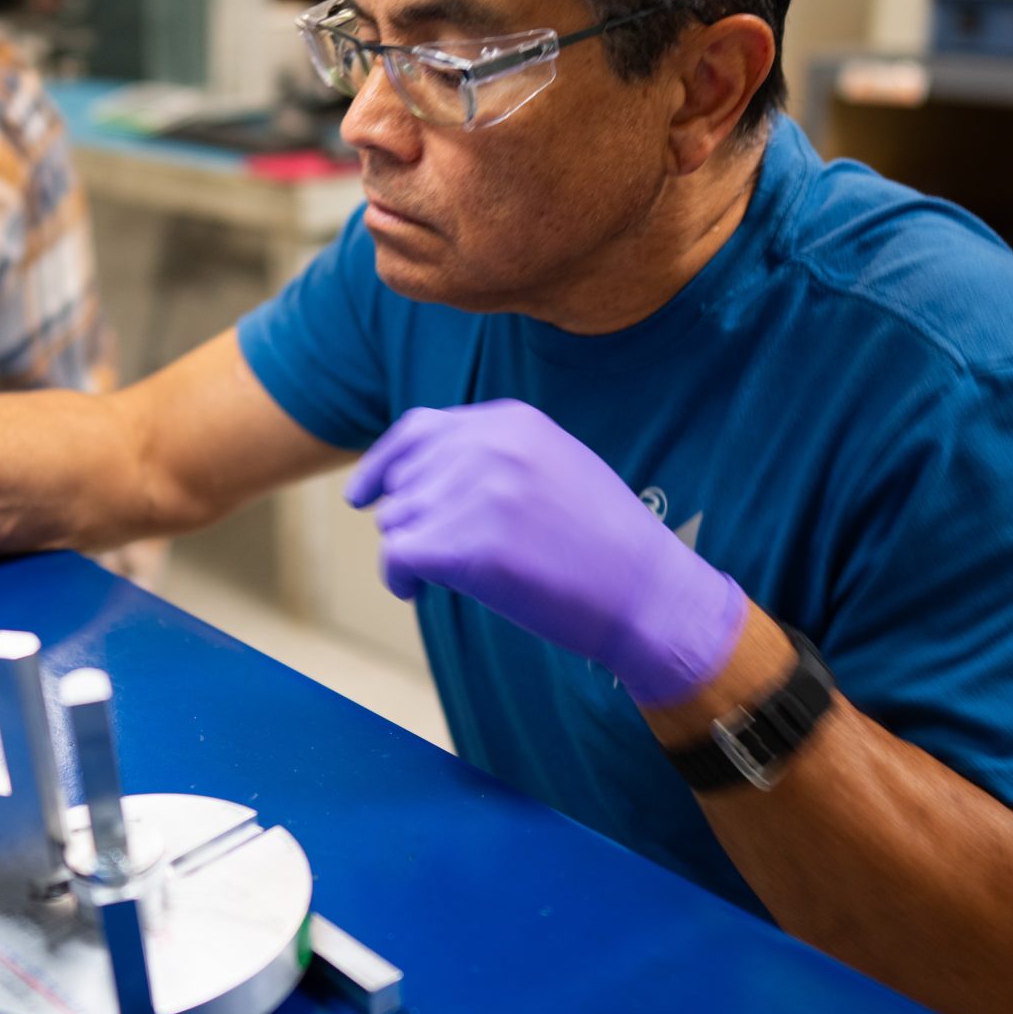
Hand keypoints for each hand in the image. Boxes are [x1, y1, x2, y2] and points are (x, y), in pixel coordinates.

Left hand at [344, 400, 744, 707]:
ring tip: (446, 579)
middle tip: (441, 559)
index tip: (363, 497)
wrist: (650, 593)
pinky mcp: (467, 545)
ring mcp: (478, 492)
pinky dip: (399, 579)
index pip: (417, 431)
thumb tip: (420, 477)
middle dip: (411, 522)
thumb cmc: (606, 543)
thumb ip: (493, 456)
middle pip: (403, 481)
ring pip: (396, 520)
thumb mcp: (556, 465)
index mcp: (511, 420)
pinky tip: (419, 592)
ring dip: (411, 553)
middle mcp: (489, 446)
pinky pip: (397, 556)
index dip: (383, 467)